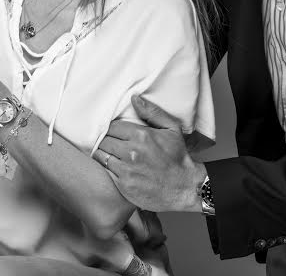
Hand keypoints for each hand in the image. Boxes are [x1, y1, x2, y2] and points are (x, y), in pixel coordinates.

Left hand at [95, 95, 205, 212]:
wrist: (184, 187)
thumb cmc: (178, 157)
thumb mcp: (171, 129)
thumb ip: (152, 112)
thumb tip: (134, 98)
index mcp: (141, 136)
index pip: (112, 126)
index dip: (112, 129)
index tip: (115, 133)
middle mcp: (131, 152)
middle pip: (104, 140)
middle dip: (107, 140)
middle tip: (113, 143)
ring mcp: (126, 170)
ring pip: (101, 155)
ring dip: (104, 154)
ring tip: (112, 154)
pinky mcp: (123, 185)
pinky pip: (105, 172)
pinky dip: (107, 168)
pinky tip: (115, 167)